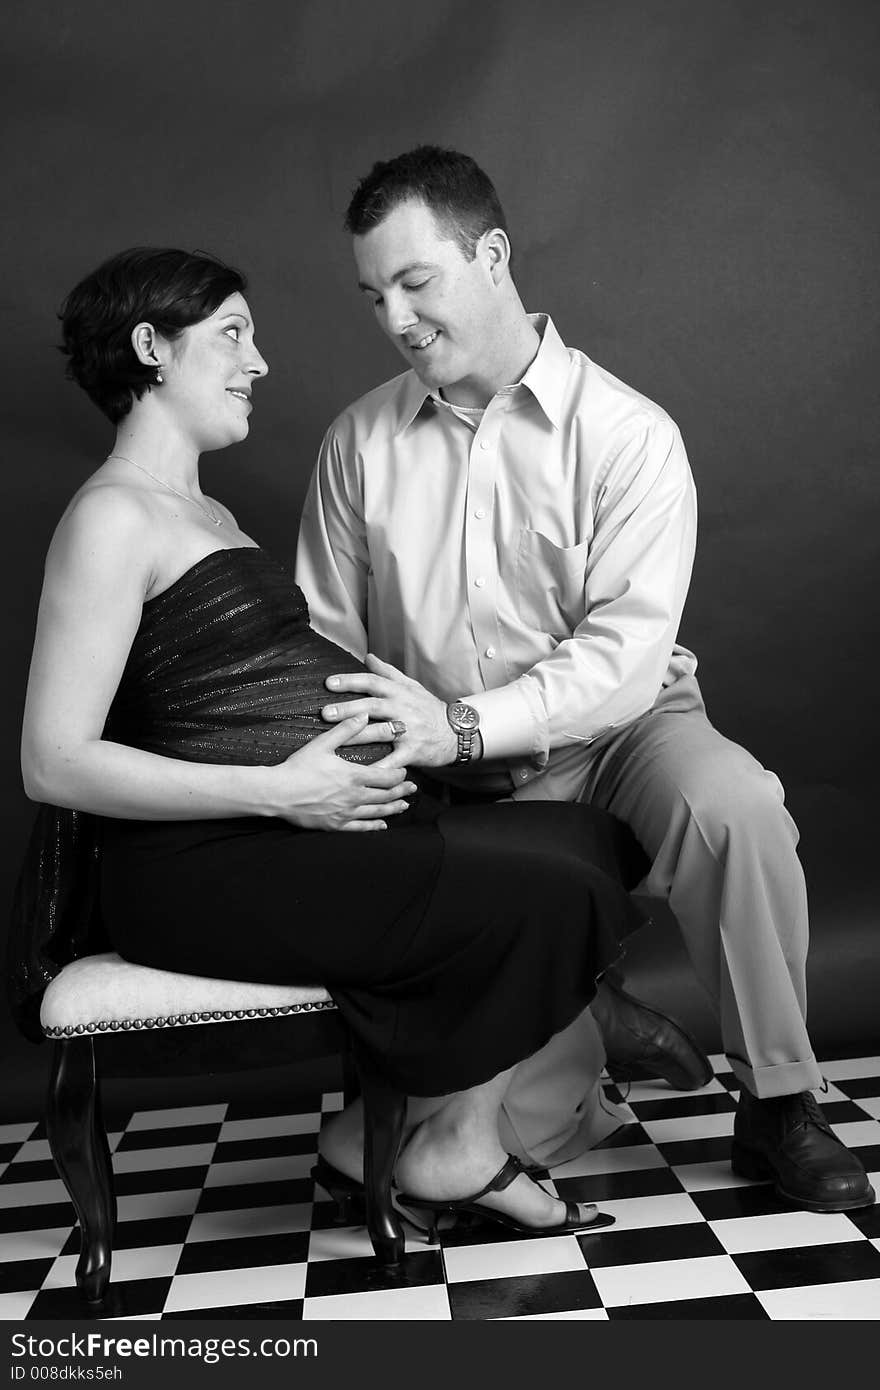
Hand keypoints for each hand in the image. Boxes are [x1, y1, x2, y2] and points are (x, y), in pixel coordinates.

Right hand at [269, 714, 416, 830]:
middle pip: (386, 795)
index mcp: (354, 776)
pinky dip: (374, 826)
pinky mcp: (336, 825)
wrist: (278, 793)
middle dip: (401, 791)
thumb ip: (346, 730)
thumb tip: (363, 714)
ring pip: (377, 812)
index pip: (386, 777)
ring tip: (404, 805)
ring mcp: (346, 813)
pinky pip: (360, 828)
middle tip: (412, 788)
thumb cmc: (299, 767)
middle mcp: (354, 797)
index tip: (405, 771)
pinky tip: (382, 825)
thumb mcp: (322, 744)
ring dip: (393, 808)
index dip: (399, 775)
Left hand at [321, 655, 458, 767]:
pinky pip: (393, 760)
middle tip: (325, 713)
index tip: (329, 683)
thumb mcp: (412, 686)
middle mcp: (403, 709)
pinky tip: (363, 772)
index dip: (351, 681)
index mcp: (400, 692)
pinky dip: (379, 767)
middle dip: (348, 709)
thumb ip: (388, 672)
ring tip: (335, 742)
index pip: (372, 682)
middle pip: (372, 706)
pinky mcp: (413, 751)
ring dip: (356, 737)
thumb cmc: (429, 709)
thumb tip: (368, 656)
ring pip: (379, 733)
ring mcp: (408, 730)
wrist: (456, 732)